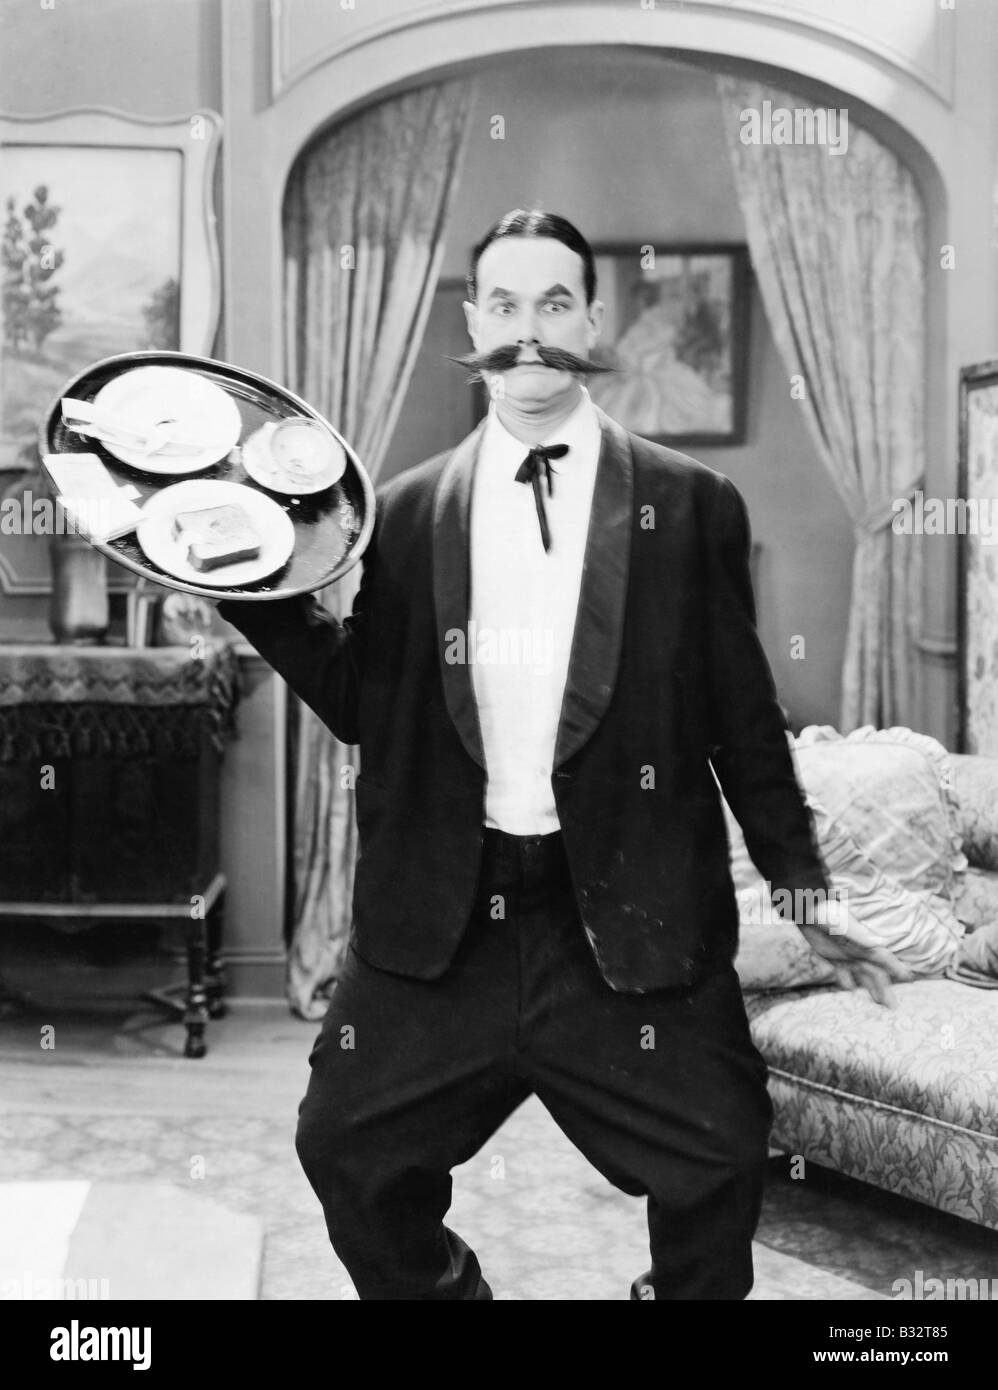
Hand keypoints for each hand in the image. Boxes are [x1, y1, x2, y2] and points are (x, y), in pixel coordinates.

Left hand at [798, 899, 914, 1007]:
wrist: (808, 909)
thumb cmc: (828, 913)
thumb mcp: (844, 925)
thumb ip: (861, 936)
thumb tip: (882, 944)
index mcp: (865, 943)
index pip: (886, 958)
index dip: (898, 968)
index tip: (909, 978)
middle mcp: (860, 951)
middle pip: (876, 973)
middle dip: (885, 989)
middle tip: (893, 1007)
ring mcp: (847, 955)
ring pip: (863, 977)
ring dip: (871, 989)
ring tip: (879, 1004)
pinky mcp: (833, 958)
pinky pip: (844, 975)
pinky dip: (848, 984)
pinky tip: (852, 992)